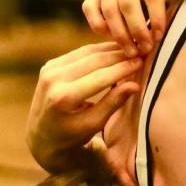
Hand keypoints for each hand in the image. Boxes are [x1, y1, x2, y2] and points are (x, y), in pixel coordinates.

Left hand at [27, 42, 142, 172]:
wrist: (42, 136)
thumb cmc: (73, 134)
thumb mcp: (94, 124)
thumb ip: (113, 103)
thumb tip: (135, 85)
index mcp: (63, 98)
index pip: (100, 77)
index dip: (123, 68)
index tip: (142, 62)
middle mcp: (53, 80)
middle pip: (94, 60)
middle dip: (120, 56)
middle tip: (141, 53)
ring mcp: (49, 70)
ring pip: (87, 52)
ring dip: (111, 50)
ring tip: (132, 50)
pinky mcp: (50, 65)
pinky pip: (80, 53)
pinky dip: (99, 51)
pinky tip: (116, 52)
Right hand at [83, 0, 185, 55]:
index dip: (156, 18)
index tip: (160, 36)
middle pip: (127, 3)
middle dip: (137, 30)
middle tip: (145, 48)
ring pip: (108, 10)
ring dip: (120, 34)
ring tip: (132, 51)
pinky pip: (90, 10)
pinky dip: (100, 28)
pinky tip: (115, 40)